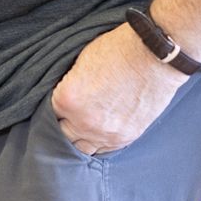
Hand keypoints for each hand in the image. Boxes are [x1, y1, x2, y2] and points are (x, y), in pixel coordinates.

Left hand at [50, 23, 185, 155]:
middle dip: (62, 124)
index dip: (51, 105)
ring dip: (79, 138)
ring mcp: (106, 133)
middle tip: (67, 115)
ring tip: (81, 126)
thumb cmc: (117, 50)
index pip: (47, 111)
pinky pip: (104, 150)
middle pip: (62, 135)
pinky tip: (96, 133)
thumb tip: (61, 96)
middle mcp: (83, 122)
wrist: (153, 56)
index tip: (56, 101)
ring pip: (82, 148)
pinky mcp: (126, 137)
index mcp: (67, 99)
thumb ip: (67, 85)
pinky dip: (98, 142)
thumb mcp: (79, 61)